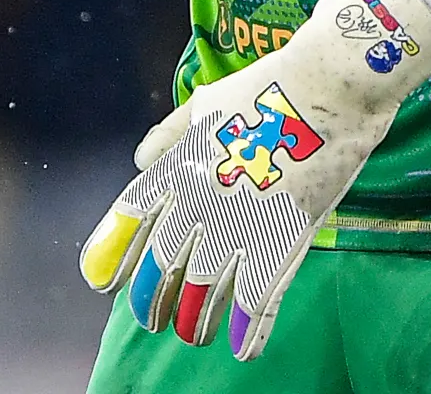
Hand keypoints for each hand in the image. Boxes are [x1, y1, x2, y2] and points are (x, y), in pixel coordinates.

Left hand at [79, 0, 430, 358]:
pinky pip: (259, 294)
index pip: (135, 214)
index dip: (115, 250)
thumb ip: (171, 132)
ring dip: (194, 318)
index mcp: (182, 161)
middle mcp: (202, 195)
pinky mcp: (285, 235)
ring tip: (190, 334)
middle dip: (152, 296)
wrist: (330, 82)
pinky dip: (248, 327)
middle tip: (149, 317)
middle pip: (164, 260)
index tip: (100, 279)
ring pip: (206, 286)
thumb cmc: (272, 84)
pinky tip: (240, 348)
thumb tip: (139, 160)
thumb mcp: (209, 100)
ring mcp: (242, 219)